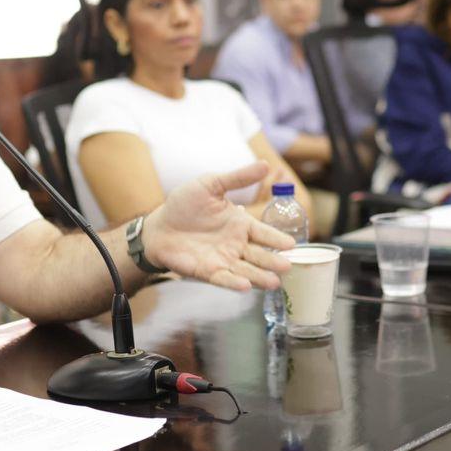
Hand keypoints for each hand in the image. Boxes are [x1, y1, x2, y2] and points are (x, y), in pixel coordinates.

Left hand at [143, 162, 294, 291]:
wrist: (158, 226)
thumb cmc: (184, 205)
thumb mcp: (211, 184)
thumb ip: (238, 178)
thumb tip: (265, 164)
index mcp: (240, 224)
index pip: (264, 233)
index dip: (277, 239)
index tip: (291, 244)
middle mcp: (236, 244)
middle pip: (259, 255)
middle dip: (273, 261)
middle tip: (287, 265)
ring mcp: (223, 259)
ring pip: (246, 270)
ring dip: (260, 277)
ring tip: (274, 282)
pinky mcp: (208, 271)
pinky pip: (224, 278)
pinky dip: (234, 282)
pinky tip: (245, 286)